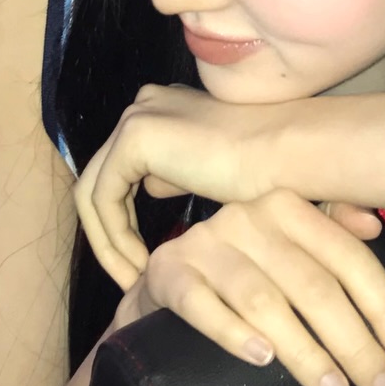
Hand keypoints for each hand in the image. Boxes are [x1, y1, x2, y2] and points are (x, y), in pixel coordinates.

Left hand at [74, 82, 290, 288]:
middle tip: (129, 279)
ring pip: (94, 190)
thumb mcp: (209, 173)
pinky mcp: (136, 136)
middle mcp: (144, 105)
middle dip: (109, 235)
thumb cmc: (267, 171)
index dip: (124, 221)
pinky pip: (103, 197)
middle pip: (101, 179)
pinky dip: (114, 236)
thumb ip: (176, 173)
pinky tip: (141, 265)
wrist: (290, 154)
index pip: (122, 170)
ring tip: (135, 280)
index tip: (144, 265)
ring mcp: (137, 116)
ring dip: (109, 242)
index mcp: (162, 109)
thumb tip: (152, 184)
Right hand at [111, 188, 384, 385]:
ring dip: (305, 351)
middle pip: (313, 284)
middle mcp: (247, 217)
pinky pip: (202, 304)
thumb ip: (329, 237)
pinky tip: (262, 359)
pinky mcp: (167, 272)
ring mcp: (204, 243)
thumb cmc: (237, 275)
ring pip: (264, 300)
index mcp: (286, 207)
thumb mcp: (284, 251)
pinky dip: (233, 333)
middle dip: (355, 343)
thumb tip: (376, 227)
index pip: (347, 258)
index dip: (383, 308)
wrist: (159, 287)